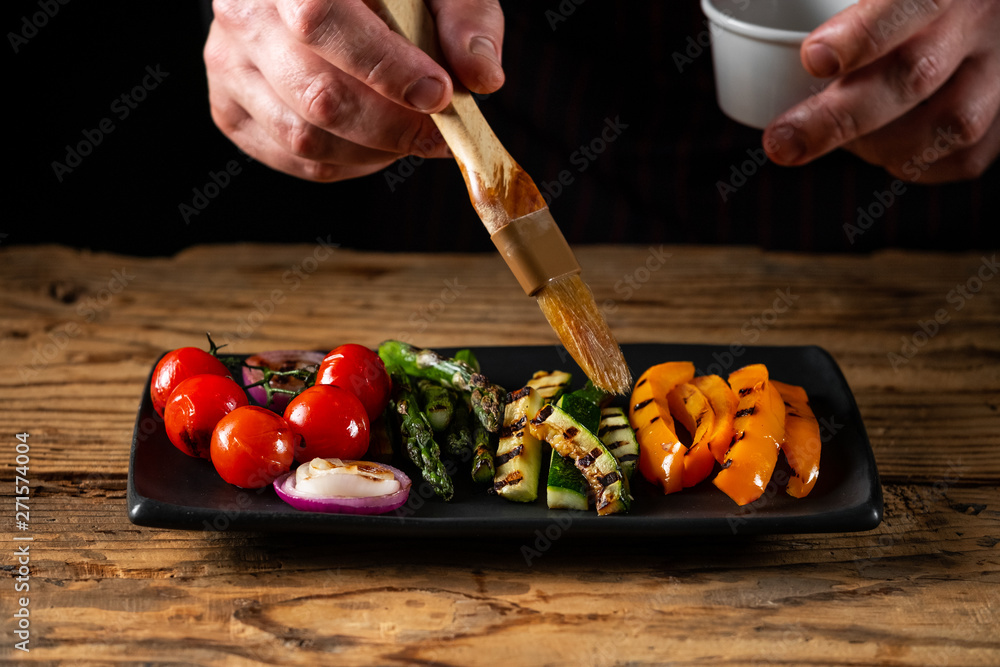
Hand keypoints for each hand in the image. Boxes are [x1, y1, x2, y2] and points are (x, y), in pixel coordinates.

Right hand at [204, 0, 504, 181]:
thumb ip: (466, 17)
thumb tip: (481, 77)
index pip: (320, 20)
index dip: (384, 67)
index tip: (439, 94)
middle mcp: (243, 11)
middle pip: (317, 94)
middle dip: (394, 126)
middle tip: (441, 133)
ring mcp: (228, 63)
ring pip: (305, 137)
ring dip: (375, 151)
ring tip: (411, 133)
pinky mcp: (231, 109)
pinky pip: (295, 159)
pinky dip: (350, 164)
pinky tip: (377, 142)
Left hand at [763, 0, 999, 182]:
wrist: (976, 8)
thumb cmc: (904, 3)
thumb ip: (846, 6)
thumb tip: (774, 15)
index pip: (911, 3)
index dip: (863, 36)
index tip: (812, 60)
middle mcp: (983, 20)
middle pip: (916, 75)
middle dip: (838, 119)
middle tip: (781, 142)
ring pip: (950, 126)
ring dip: (878, 146)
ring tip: (838, 142)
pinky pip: (965, 158)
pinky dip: (913, 165)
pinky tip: (881, 150)